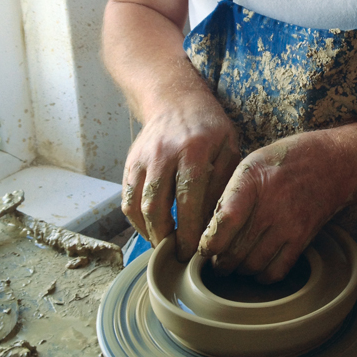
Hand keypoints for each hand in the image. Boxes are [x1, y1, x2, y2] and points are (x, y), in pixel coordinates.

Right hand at [121, 88, 239, 260]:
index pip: (188, 199)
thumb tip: (216, 222)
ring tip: (165, 246)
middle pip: (156, 206)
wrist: (175, 99)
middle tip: (177, 256)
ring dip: (149, 232)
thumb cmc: (209, 127)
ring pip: (137, 205)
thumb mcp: (228, 146)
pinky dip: (137, 220)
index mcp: (193, 149)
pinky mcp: (130, 163)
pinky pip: (127, 199)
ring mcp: (142, 157)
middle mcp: (163, 153)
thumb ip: (224, 182)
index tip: (194, 252)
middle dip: (165, 237)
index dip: (188, 230)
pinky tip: (152, 229)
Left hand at [198, 130, 352, 282]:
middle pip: (235, 250)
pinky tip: (258, 267)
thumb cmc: (285, 160)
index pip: (225, 221)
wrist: (332, 162)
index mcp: (251, 181)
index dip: (209, 242)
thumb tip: (208, 227)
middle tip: (216, 259)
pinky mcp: (303, 239)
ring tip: (235, 263)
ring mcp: (288, 224)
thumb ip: (230, 193)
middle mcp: (269, 205)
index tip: (203, 248)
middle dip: (220, 261)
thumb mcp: (251, 163)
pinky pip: (276, 271)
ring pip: (252, 265)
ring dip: (239, 270)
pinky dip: (262, 276)